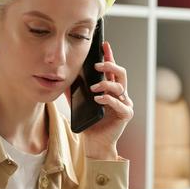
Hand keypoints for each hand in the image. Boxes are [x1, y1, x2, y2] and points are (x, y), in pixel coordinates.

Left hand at [83, 41, 133, 159]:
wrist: (94, 144)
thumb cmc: (89, 123)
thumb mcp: (79, 103)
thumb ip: (74, 90)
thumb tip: (63, 77)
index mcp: (110, 89)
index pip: (111, 69)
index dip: (109, 56)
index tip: (104, 44)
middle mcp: (120, 95)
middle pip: (120, 74)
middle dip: (110, 65)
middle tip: (97, 65)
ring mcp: (124, 104)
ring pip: (120, 87)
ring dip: (106, 84)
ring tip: (93, 88)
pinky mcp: (125, 114)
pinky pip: (119, 103)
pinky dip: (108, 99)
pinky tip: (99, 99)